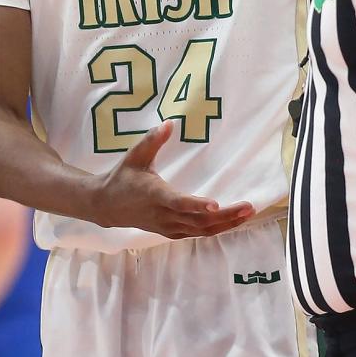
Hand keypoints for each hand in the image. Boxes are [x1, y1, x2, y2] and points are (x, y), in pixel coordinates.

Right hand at [88, 121, 253, 238]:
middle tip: (249, 207)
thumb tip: (169, 123)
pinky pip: (197, 234)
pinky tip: (231, 222)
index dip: (197, 205)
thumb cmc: (123, 177)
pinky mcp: (171, 232)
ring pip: (201, 230)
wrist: (106, 205)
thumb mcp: (135, 156)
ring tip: (247, 214)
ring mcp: (168, 226)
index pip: (179, 203)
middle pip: (199, 221)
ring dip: (226, 224)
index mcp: (156, 195)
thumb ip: (152, 139)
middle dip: (226, 216)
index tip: (216, 204)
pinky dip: (215, 229)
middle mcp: (164, 215)